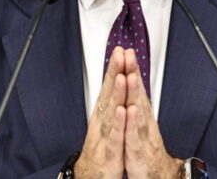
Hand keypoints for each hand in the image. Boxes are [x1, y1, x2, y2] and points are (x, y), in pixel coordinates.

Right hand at [74, 46, 126, 178]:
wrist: (94, 175)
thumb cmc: (103, 148)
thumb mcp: (108, 123)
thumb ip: (111, 103)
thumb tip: (115, 83)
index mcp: (104, 113)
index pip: (109, 86)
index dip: (115, 68)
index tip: (120, 50)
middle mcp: (103, 120)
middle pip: (109, 93)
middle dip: (115, 72)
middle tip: (119, 53)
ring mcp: (105, 134)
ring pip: (112, 110)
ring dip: (116, 93)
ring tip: (121, 75)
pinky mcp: (111, 150)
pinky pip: (116, 135)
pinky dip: (119, 123)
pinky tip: (123, 110)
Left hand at [122, 49, 182, 178]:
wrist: (155, 173)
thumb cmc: (144, 146)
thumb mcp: (138, 121)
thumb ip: (135, 101)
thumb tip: (132, 81)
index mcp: (139, 112)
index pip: (134, 86)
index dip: (130, 68)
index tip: (124, 50)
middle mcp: (142, 119)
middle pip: (137, 92)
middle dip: (132, 72)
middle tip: (128, 54)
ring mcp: (141, 133)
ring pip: (137, 109)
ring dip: (134, 92)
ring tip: (130, 75)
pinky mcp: (137, 149)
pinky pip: (133, 134)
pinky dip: (131, 122)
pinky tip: (129, 110)